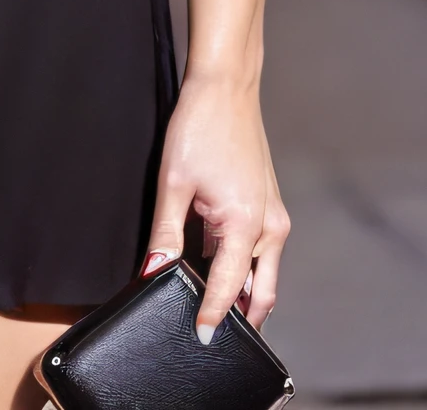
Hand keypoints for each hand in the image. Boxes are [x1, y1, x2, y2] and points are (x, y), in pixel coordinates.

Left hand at [141, 74, 288, 337]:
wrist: (225, 88)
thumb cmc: (201, 126)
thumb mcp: (174, 183)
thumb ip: (165, 235)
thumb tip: (153, 274)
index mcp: (247, 224)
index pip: (230, 289)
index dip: (212, 316)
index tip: (199, 338)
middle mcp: (270, 226)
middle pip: (260, 293)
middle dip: (240, 317)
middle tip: (211, 334)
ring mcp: (274, 216)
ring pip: (265, 275)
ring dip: (244, 294)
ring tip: (210, 305)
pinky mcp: (270, 205)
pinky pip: (263, 252)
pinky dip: (245, 268)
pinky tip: (217, 268)